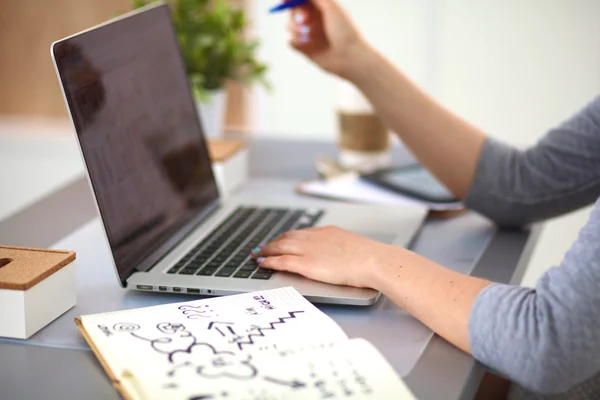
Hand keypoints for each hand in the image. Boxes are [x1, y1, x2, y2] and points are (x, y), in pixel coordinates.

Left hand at [251, 225, 399, 288]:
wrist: (373, 261)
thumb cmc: (370, 258)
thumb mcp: (353, 247)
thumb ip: (341, 248)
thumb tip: (341, 254)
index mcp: (327, 232)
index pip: (301, 232)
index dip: (288, 237)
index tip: (281, 240)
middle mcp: (315, 237)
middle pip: (287, 237)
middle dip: (273, 242)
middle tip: (263, 247)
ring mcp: (309, 250)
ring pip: (280, 246)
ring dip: (266, 250)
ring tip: (258, 254)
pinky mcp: (306, 264)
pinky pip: (281, 261)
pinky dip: (269, 261)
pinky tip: (262, 264)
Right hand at [287, 0, 368, 78]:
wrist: (349, 58)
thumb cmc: (345, 31)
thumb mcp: (331, 7)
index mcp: (321, 9)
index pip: (302, 1)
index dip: (291, 0)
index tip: (284, 0)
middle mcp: (314, 21)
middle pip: (293, 12)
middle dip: (296, 14)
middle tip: (305, 20)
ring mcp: (308, 35)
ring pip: (289, 26)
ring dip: (294, 28)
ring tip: (308, 34)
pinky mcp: (305, 50)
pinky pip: (290, 42)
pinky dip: (294, 41)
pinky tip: (305, 43)